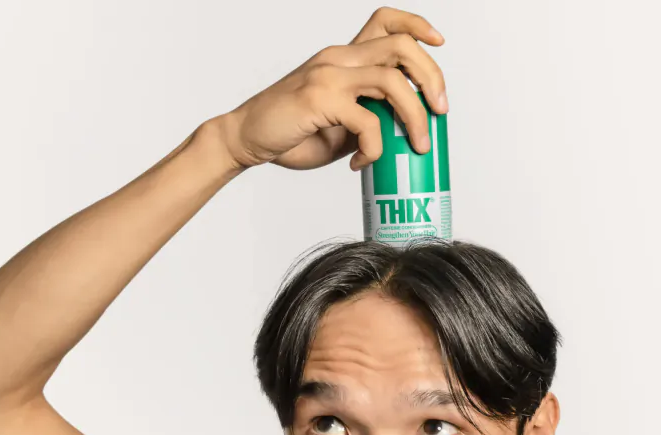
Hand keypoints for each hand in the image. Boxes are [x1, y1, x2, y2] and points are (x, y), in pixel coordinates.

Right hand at [218, 7, 447, 171]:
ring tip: (417, 144)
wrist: (246, 138)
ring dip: (415, 116)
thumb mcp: (339, 122)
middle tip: (440, 111)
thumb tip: (404, 129)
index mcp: (342, 57)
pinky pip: (368, 122)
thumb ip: (369, 114)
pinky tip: (360, 162)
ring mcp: (328, 75)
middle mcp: (337, 58)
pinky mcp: (319, 99)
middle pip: (402, 47)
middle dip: (432, 78)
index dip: (418, 26)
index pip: (385, 21)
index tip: (438, 45)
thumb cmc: (291, 131)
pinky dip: (374, 148)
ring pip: (393, 82)